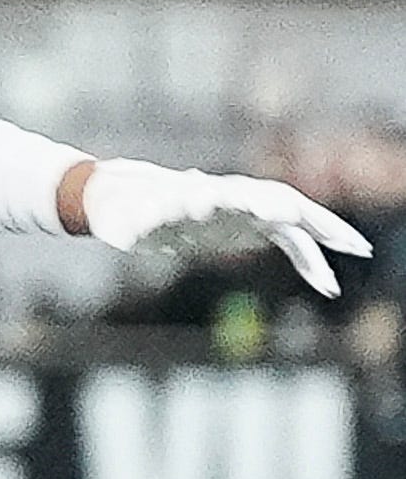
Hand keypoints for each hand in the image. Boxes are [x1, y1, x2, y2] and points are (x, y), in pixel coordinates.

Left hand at [78, 162, 372, 297]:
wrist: (125, 201)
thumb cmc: (124, 211)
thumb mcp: (126, 222)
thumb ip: (140, 224)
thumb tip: (139, 228)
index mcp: (201, 194)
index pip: (239, 196)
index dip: (262, 204)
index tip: (281, 212)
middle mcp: (230, 198)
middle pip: (276, 201)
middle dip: (305, 215)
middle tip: (336, 231)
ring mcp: (244, 211)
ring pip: (292, 220)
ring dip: (320, 236)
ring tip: (354, 249)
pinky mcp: (249, 227)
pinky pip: (290, 241)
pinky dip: (309, 260)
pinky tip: (329, 284)